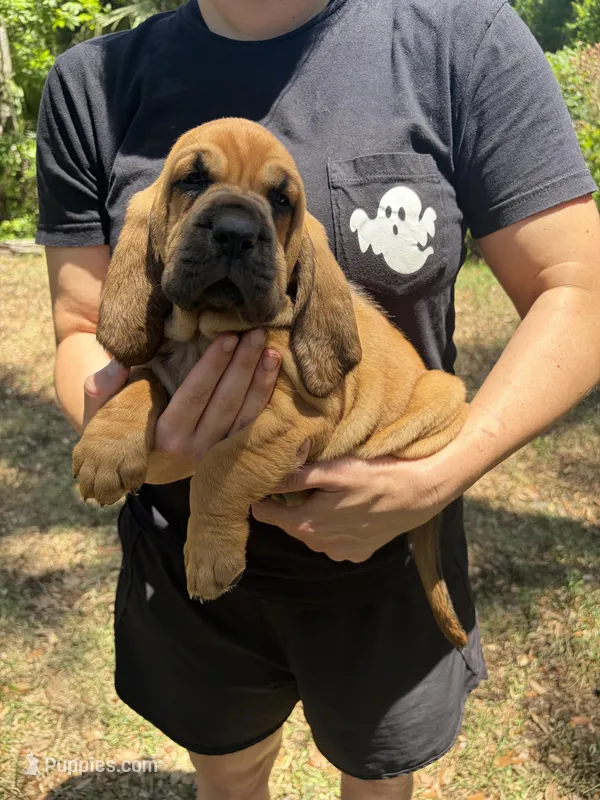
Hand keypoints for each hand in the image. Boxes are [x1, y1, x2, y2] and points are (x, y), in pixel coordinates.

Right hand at [83, 330, 280, 483]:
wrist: (134, 469)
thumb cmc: (117, 430)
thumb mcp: (99, 412)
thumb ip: (101, 388)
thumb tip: (117, 364)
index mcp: (163, 438)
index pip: (193, 397)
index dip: (212, 367)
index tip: (227, 338)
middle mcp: (194, 451)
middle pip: (225, 404)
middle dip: (243, 366)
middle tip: (256, 334)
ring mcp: (216, 456)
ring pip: (245, 417)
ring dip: (260, 381)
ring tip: (270, 350)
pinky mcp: (231, 456)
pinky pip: (254, 427)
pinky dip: (266, 400)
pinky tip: (273, 373)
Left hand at [252, 454, 454, 561]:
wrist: (419, 494)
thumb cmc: (375, 476)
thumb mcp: (334, 470)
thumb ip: (296, 477)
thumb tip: (263, 478)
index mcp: (305, 523)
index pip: (264, 513)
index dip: (263, 495)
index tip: (268, 480)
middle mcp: (317, 544)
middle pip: (288, 522)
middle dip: (290, 503)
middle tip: (305, 479)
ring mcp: (338, 553)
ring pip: (311, 532)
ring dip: (314, 515)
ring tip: (330, 493)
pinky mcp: (356, 554)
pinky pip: (334, 540)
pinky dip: (335, 526)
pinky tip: (350, 509)